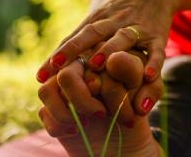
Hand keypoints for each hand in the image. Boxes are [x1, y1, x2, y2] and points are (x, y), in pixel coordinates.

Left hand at [36, 0, 179, 85]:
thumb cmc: (125, 6)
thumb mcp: (102, 14)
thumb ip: (83, 37)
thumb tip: (55, 64)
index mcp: (99, 19)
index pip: (74, 37)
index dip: (57, 55)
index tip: (39, 76)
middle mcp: (115, 21)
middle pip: (92, 34)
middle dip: (73, 49)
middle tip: (56, 67)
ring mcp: (137, 27)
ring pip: (122, 38)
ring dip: (108, 50)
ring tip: (94, 65)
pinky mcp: (158, 35)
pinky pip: (156, 50)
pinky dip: (153, 63)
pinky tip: (148, 76)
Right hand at [38, 52, 163, 155]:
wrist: (128, 138)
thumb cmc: (140, 103)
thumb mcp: (147, 86)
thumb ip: (132, 69)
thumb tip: (113, 59)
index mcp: (99, 52)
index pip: (86, 58)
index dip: (95, 77)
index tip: (101, 93)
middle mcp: (77, 66)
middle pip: (66, 75)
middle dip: (82, 99)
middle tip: (100, 114)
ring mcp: (62, 86)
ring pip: (47, 90)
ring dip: (63, 112)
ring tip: (84, 124)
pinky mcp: (53, 106)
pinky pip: (43, 110)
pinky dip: (56, 123)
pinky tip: (73, 131)